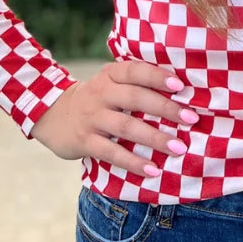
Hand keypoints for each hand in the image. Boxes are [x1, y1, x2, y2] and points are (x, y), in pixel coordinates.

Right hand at [31, 61, 197, 177]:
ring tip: (179, 148)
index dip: (157, 76)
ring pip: (126, 126)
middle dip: (165, 108)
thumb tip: (183, 94)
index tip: (180, 85)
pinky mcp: (85, 141)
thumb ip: (136, 84)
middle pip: (135, 97)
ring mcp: (92, 118)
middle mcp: (101, 93)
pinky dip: (132, 161)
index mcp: (110, 75)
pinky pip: (111, 152)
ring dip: (154, 138)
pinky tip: (152, 170)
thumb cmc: (97, 99)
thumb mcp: (109, 83)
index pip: (135, 71)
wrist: (51, 114)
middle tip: (191, 118)